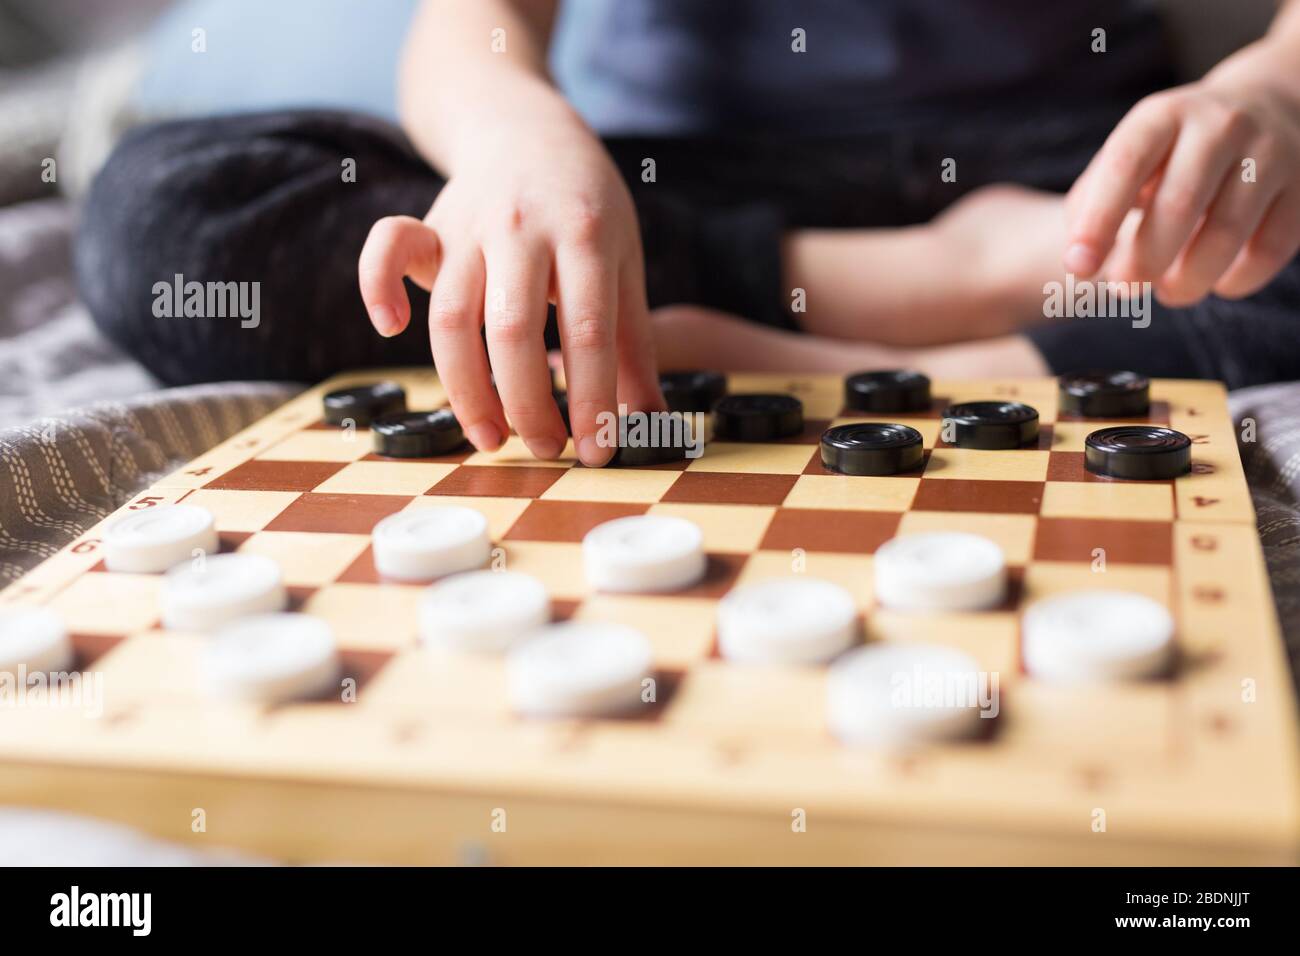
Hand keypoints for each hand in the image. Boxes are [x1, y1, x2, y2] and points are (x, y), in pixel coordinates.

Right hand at [358, 122, 662, 465]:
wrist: (526, 130)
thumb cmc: (584, 207)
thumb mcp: (624, 261)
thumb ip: (634, 343)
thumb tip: (652, 422)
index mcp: (585, 234)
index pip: (587, 330)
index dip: (591, 399)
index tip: (595, 452)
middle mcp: (521, 229)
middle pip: (512, 331)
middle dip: (528, 404)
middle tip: (546, 450)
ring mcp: (467, 225)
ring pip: (451, 317)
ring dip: (466, 389)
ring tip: (492, 437)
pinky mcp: (427, 227)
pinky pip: (386, 249)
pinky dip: (375, 286)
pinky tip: (388, 328)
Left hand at [1064, 79, 1299, 304]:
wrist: (1272, 104)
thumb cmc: (1177, 149)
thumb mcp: (1132, 154)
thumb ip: (1094, 200)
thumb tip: (1080, 259)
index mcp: (1164, 116)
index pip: (1125, 165)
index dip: (1098, 221)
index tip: (1077, 266)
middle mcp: (1221, 126)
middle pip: (1179, 205)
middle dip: (1143, 260)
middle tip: (1125, 290)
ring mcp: (1271, 153)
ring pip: (1226, 233)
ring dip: (1189, 279)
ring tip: (1168, 292)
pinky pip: (1269, 250)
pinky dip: (1236, 281)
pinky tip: (1216, 283)